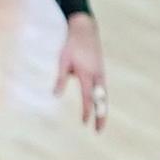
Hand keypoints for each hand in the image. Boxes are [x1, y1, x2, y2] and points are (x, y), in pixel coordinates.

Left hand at [55, 11, 108, 128]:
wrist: (85, 28)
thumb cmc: (71, 44)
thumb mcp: (62, 60)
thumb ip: (60, 78)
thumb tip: (55, 95)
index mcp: (87, 73)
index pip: (87, 97)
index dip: (86, 110)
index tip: (85, 123)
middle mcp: (97, 74)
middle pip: (101, 100)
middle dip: (100, 116)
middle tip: (99, 130)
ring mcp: (101, 72)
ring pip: (104, 95)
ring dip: (103, 110)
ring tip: (100, 123)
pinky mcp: (101, 70)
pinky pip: (103, 89)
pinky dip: (102, 100)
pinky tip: (99, 108)